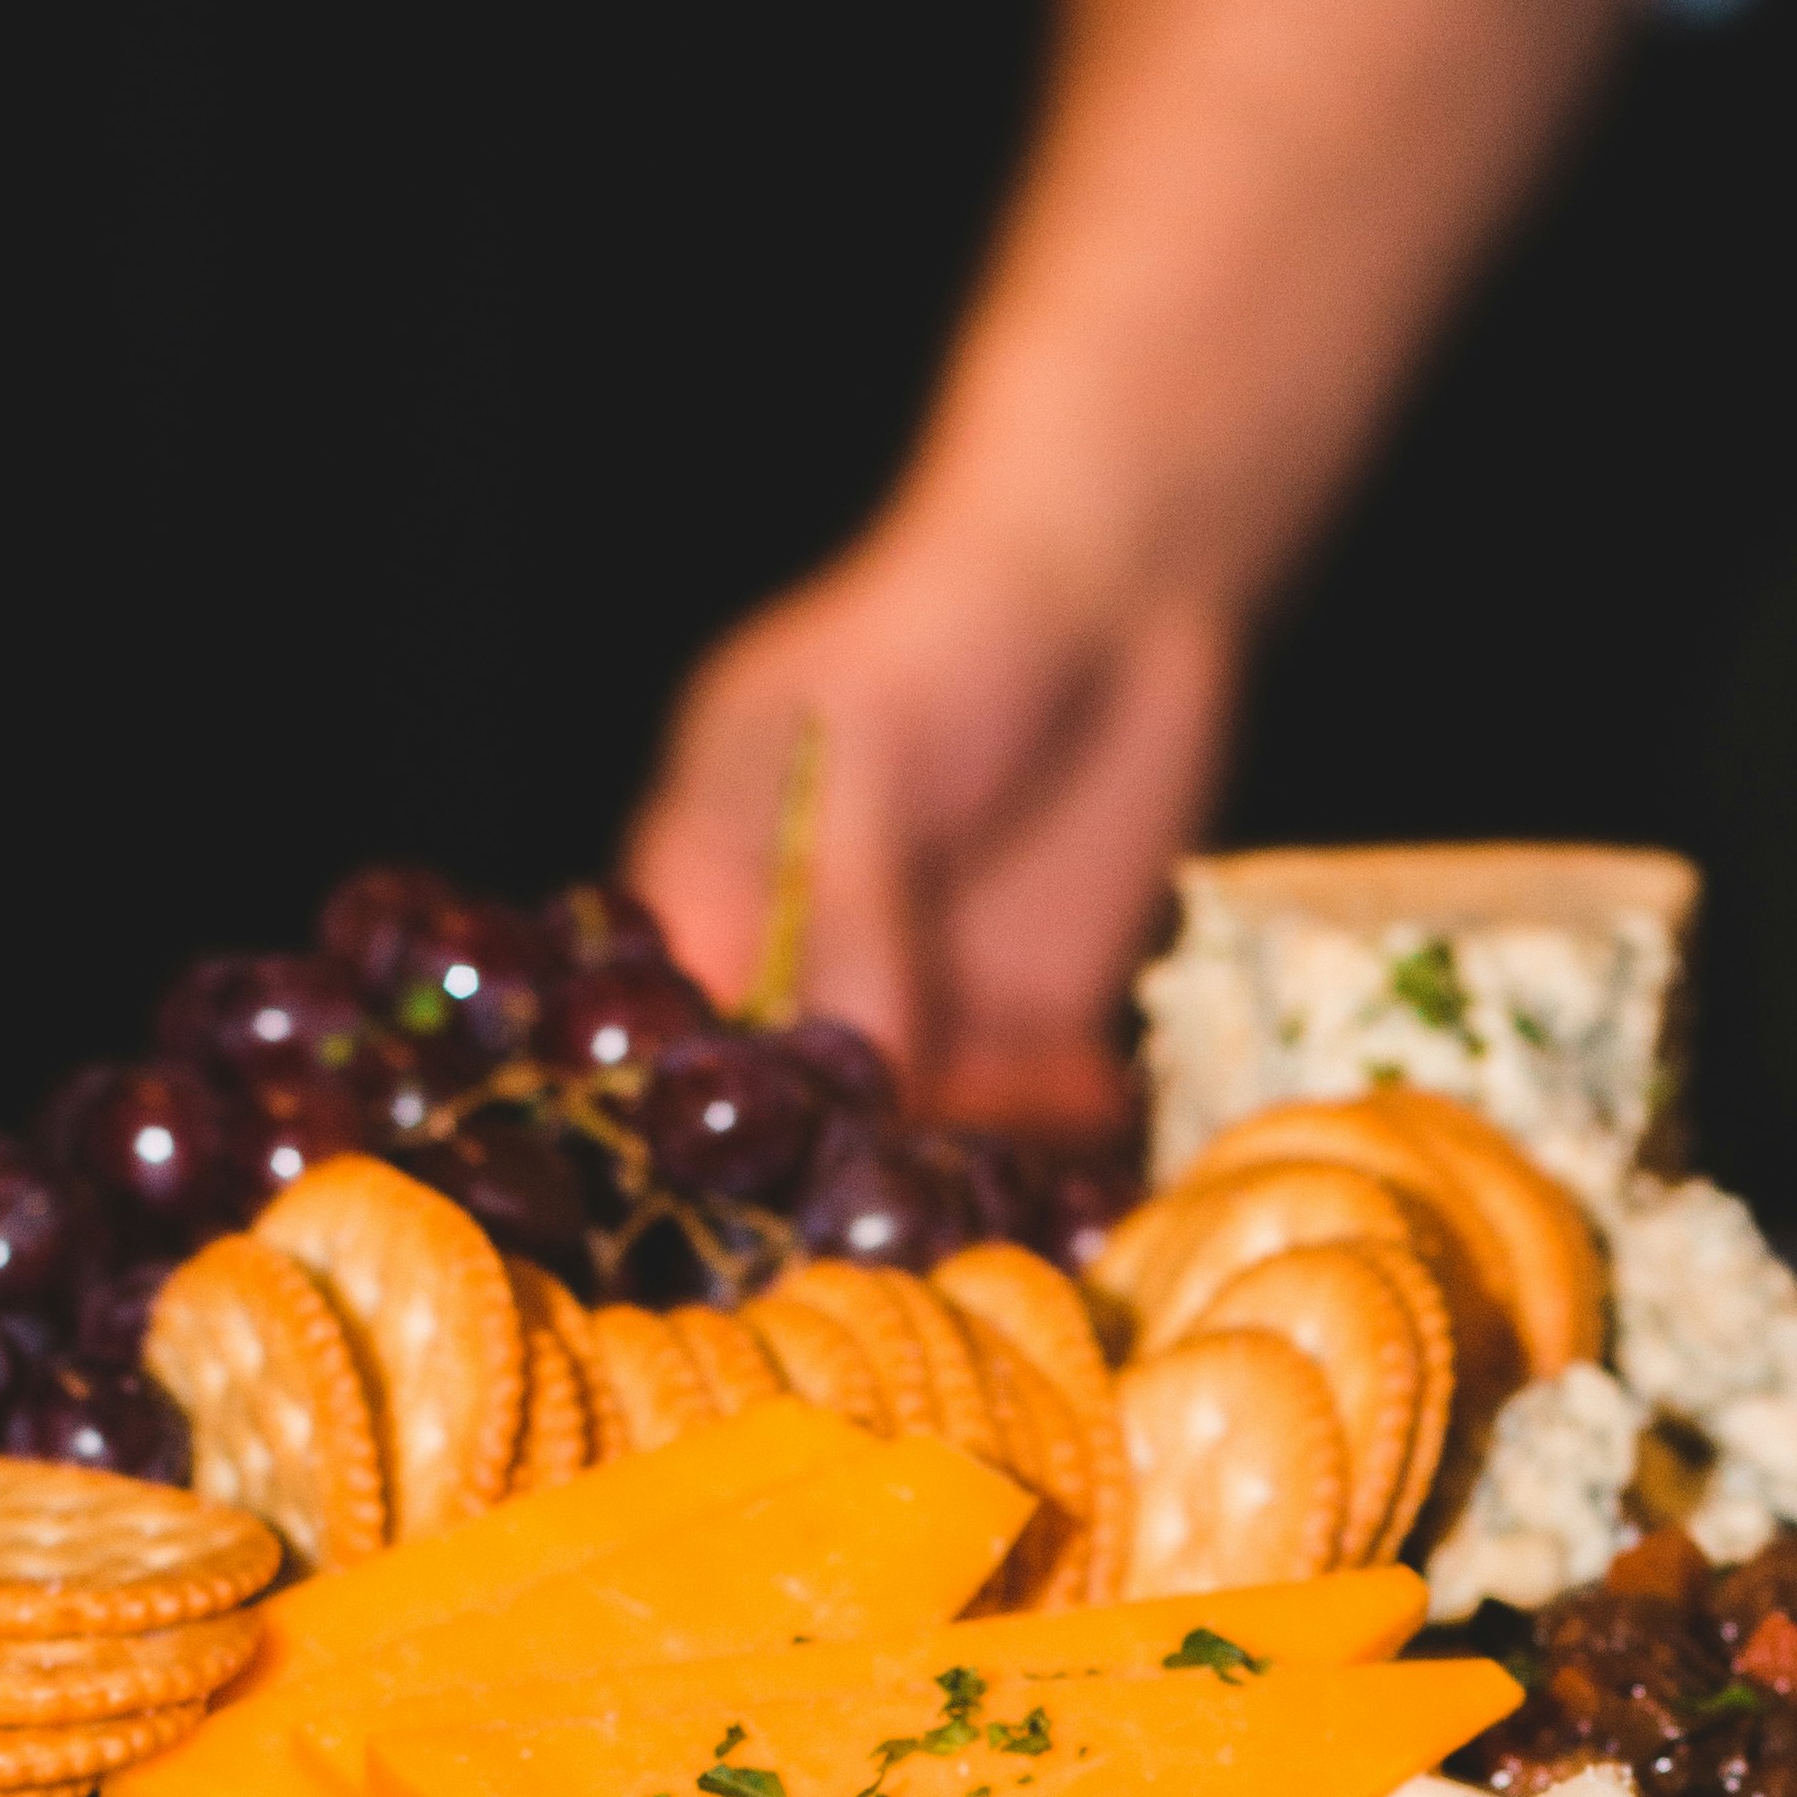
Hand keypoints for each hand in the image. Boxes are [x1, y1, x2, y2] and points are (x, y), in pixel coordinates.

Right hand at [626, 524, 1236, 1137]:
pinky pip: (1018, 1127)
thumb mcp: (870, 749)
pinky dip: (1045, 1149)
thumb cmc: (948, 629)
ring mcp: (908, 1015)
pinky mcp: (1022, 1035)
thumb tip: (860, 1080)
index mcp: (706, 895)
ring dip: (945, 1175)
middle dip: (827, 1176)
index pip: (670, 1039)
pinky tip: (1082, 1117)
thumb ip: (856, 913)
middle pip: (784, 1120)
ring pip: (902, 1143)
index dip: (695, 1116)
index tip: (740, 1176)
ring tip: (997, 1168)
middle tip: (885, 1209)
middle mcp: (795, 979)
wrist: (1125, 588)